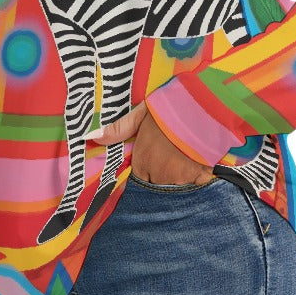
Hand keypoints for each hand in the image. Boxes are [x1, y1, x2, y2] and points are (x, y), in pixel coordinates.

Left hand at [87, 101, 214, 185]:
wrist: (203, 108)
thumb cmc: (170, 108)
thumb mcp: (143, 113)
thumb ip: (120, 128)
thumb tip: (92, 136)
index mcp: (143, 160)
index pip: (140, 176)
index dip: (148, 167)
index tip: (155, 157)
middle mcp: (159, 174)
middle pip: (158, 182)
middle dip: (163, 174)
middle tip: (172, 155)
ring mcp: (180, 179)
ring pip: (176, 185)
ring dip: (180, 176)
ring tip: (186, 157)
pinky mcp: (200, 178)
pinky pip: (196, 185)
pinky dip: (198, 177)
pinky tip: (200, 163)